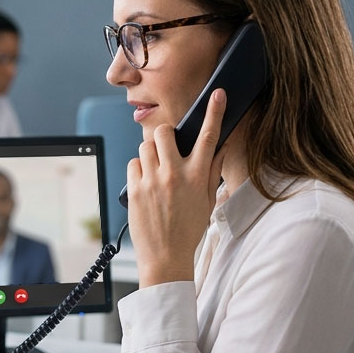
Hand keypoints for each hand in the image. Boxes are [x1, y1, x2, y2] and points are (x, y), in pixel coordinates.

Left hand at [127, 89, 226, 287]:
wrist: (166, 257)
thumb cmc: (188, 229)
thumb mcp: (207, 200)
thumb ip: (212, 171)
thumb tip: (219, 146)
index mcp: (198, 177)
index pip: (209, 136)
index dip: (214, 112)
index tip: (217, 95)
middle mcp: (175, 175)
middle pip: (165, 132)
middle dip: (165, 134)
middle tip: (167, 147)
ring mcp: (153, 181)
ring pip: (146, 146)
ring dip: (151, 153)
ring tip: (156, 171)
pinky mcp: (134, 189)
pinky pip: (133, 164)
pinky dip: (138, 169)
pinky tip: (146, 183)